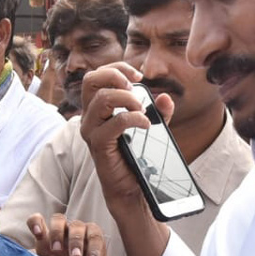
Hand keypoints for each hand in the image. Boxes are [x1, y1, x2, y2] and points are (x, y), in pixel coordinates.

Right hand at [26, 213, 110, 255]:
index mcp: (92, 236)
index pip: (95, 236)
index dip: (94, 249)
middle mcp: (76, 229)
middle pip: (77, 226)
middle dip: (76, 242)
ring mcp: (58, 230)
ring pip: (59, 219)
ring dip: (58, 233)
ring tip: (56, 250)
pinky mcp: (42, 234)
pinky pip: (37, 219)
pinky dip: (36, 222)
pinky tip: (37, 232)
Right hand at [79, 63, 174, 212]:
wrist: (130, 187)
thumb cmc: (136, 156)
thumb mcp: (152, 128)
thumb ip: (159, 112)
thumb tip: (165, 97)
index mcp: (97, 108)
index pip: (97, 76)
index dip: (117, 68)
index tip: (139, 76)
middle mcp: (89, 116)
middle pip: (91, 80)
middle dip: (116, 75)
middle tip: (136, 86)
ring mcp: (91, 130)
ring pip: (102, 98)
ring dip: (128, 99)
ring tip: (143, 110)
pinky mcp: (98, 145)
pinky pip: (114, 123)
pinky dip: (133, 119)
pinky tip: (145, 124)